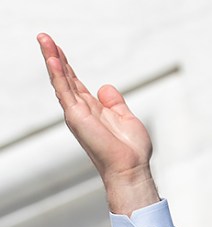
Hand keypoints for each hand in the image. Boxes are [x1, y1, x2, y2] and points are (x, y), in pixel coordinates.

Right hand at [37, 33, 158, 215]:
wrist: (131, 167)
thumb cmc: (131, 150)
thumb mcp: (126, 118)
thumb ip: (115, 102)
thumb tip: (104, 87)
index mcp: (93, 109)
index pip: (75, 82)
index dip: (67, 65)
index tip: (58, 48)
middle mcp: (81, 110)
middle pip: (65, 78)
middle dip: (55, 56)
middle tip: (44, 37)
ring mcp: (76, 113)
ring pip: (61, 80)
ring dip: (52, 59)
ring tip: (44, 39)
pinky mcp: (76, 116)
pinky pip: (65, 91)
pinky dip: (58, 74)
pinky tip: (53, 59)